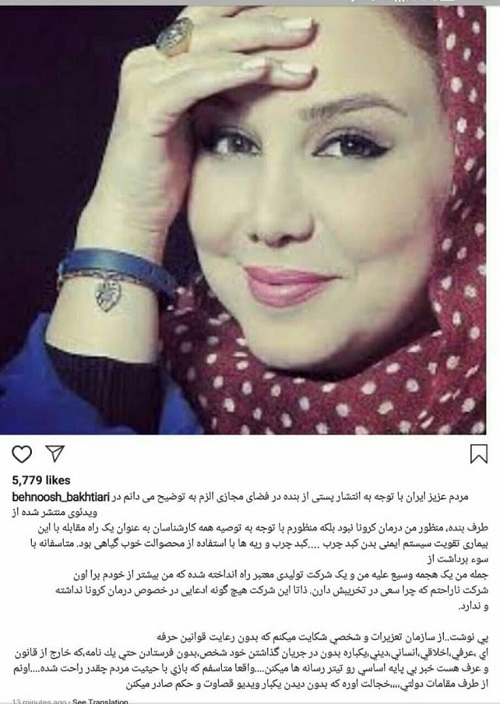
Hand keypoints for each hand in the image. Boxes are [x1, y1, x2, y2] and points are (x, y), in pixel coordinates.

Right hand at [75, 6, 315, 263]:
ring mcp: (143, 81)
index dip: (252, 14)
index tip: (296, 19)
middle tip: (309, 26)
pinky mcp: (146, 107)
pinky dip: (230, 73)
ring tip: (300, 53)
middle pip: (213, 25)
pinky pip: (196, 81)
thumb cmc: (167, 175)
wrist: (132, 212)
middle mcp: (147, 61)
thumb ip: (219, 93)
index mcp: (160, 61)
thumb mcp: (198, 124)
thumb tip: (265, 74)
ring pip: (210, 49)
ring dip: (259, 48)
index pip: (212, 20)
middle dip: (265, 23)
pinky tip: (263, 70)